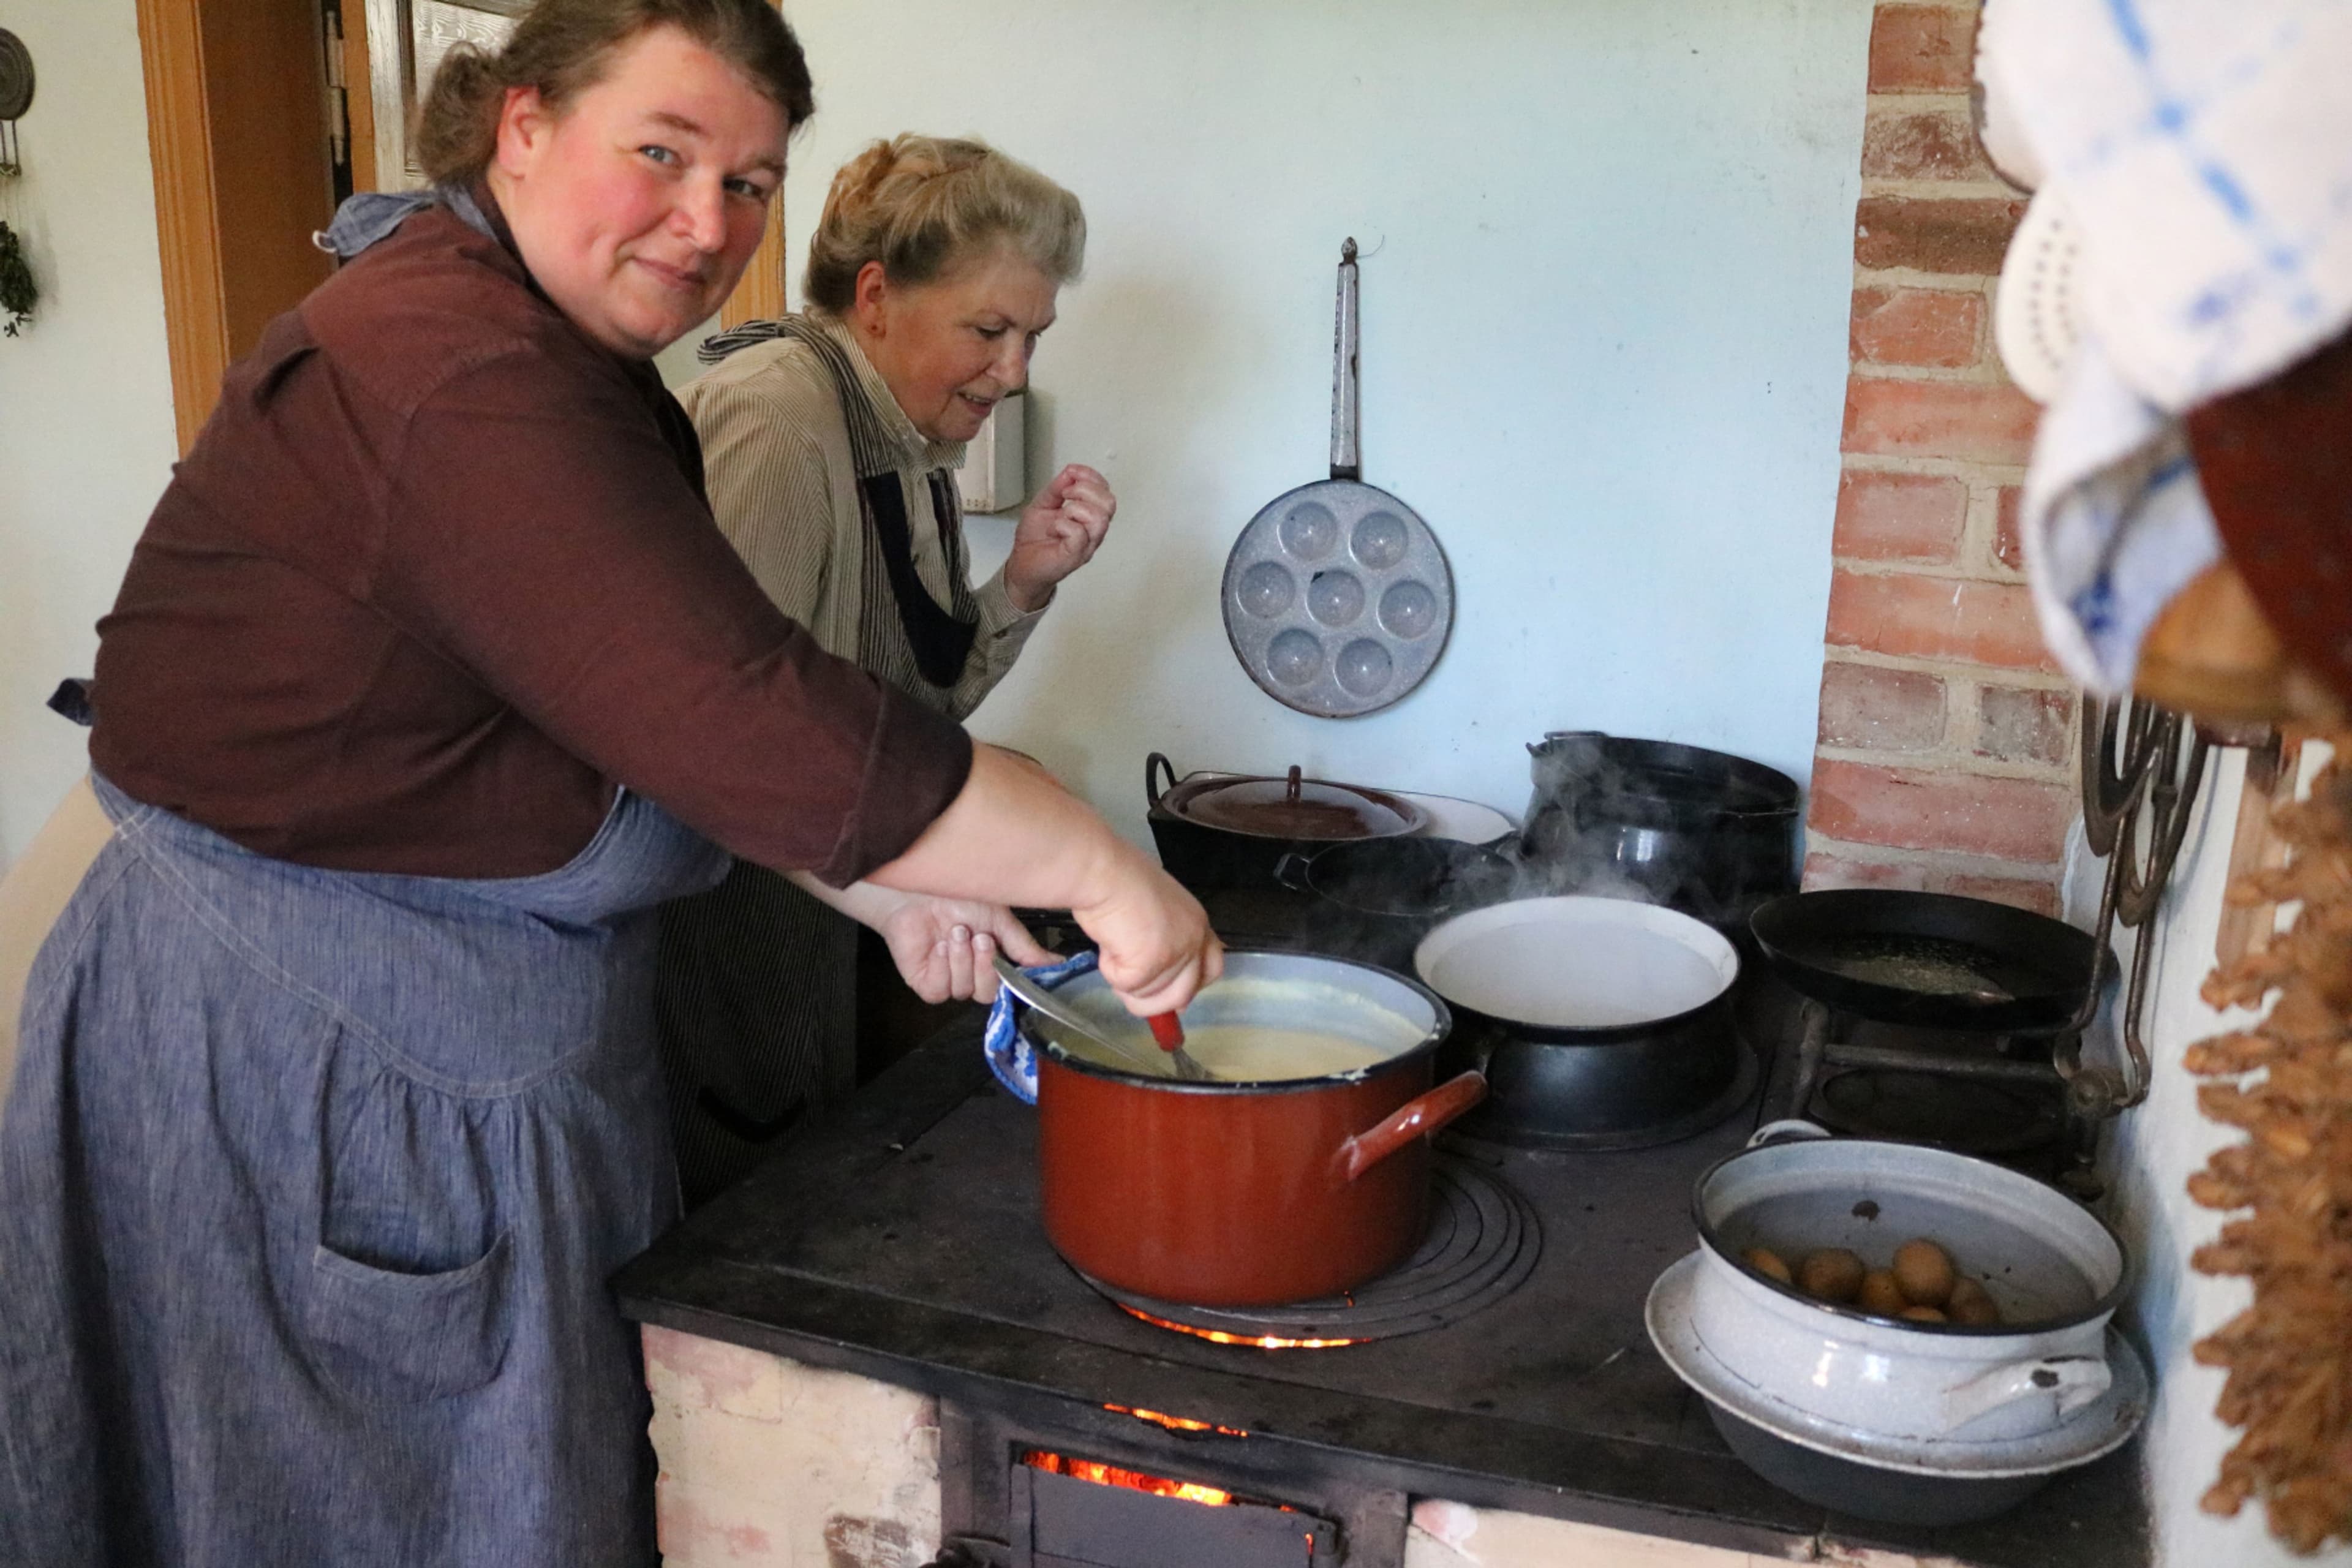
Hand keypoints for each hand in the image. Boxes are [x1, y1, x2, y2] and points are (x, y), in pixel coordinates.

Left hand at [875, 895, 1054, 1003]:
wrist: (920, 887)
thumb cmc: (959, 896)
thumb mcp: (1001, 920)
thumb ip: (1026, 947)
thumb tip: (1059, 964)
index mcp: (993, 961)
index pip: (1011, 986)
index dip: (1014, 981)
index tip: (1018, 966)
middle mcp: (972, 975)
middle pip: (988, 994)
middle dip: (986, 966)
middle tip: (981, 938)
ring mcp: (947, 980)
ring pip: (964, 991)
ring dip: (963, 960)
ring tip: (956, 932)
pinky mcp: (924, 982)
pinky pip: (940, 990)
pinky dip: (942, 968)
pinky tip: (940, 946)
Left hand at [1003, 464, 1114, 611]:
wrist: (1022, 565)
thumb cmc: (1035, 538)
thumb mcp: (1043, 503)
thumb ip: (1056, 487)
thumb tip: (1071, 471)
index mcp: (1089, 515)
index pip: (1105, 491)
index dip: (1091, 476)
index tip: (1072, 473)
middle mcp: (1093, 530)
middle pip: (1109, 502)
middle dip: (1085, 489)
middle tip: (1066, 494)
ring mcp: (1087, 544)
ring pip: (1099, 518)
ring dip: (1076, 508)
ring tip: (1061, 513)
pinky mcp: (1075, 556)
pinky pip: (1079, 534)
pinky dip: (1063, 525)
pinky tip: (1053, 529)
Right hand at [1070, 849, 1223, 1016]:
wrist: (1103, 872)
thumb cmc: (1119, 881)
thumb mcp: (1156, 911)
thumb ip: (1166, 940)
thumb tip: (1158, 978)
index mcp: (1197, 923)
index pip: (1212, 968)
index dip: (1191, 987)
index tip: (1174, 999)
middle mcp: (1194, 939)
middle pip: (1184, 993)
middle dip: (1156, 1002)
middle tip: (1130, 986)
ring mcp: (1175, 953)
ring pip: (1151, 996)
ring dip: (1126, 981)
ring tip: (1114, 947)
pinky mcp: (1150, 963)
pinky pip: (1127, 986)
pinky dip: (1110, 971)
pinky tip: (1108, 944)